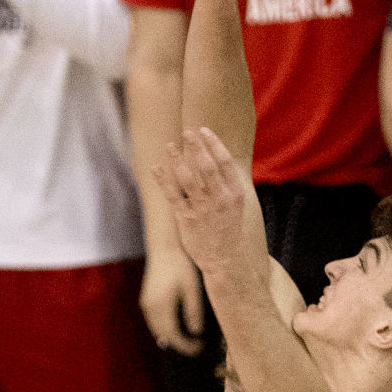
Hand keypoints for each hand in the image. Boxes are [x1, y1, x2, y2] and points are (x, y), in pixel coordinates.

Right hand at [140, 245, 205, 354]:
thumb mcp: (192, 288)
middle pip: (162, 336)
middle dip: (179, 344)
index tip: (200, 348)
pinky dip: (165, 328)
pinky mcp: (146, 299)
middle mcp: (149, 308)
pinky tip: (178, 325)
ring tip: (190, 337)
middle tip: (197, 345)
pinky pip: (155, 322)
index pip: (172, 335)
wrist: (164, 247)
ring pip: (157, 330)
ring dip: (171, 336)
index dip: (186, 346)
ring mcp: (145, 304)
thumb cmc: (180, 265)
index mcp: (160, 306)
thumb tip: (196, 332)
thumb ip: (193, 311)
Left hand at [153, 128, 250, 279]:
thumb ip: (227, 184)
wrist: (227, 260)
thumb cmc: (229, 228)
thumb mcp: (235, 205)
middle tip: (187, 131)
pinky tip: (156, 168)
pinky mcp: (187, 219)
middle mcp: (220, 199)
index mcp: (235, 192)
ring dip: (177, 159)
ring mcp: (203, 208)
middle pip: (206, 166)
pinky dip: (163, 180)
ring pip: (188, 178)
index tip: (204, 130)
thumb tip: (217, 159)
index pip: (224, 161)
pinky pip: (172, 195)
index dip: (213, 143)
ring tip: (170, 145)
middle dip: (196, 146)